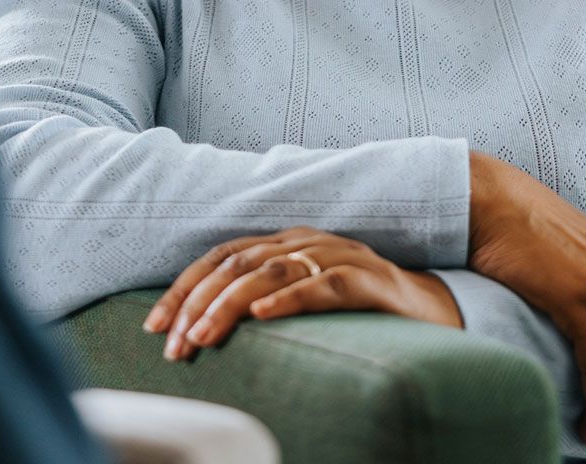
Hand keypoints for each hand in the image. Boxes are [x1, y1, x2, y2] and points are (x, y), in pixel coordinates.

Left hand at [142, 227, 460, 359]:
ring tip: (202, 336)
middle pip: (237, 263)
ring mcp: (337, 256)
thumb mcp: (303, 299)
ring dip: (229, 304)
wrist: (433, 308)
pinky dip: (289, 299)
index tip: (152, 326)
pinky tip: (262, 315)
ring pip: (271, 272)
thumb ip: (261, 301)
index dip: (183, 288)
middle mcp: (305, 241)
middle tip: (172, 343)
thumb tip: (199, 331)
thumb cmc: (360, 309)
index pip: (221, 257)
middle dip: (197, 303)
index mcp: (285, 243)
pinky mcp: (367, 280)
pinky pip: (323, 285)